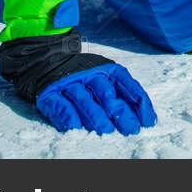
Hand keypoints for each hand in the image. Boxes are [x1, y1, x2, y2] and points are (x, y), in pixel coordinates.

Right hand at [0, 30, 156, 135]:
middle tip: (130, 128)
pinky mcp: (50, 94)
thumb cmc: (82, 76)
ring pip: (84, 100)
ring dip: (96, 116)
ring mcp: (69, 83)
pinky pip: (60, 105)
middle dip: (119, 112)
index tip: (147, 121)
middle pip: (106, 93)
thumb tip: (147, 117)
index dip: (138, 101)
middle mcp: (89, 74)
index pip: (126, 83)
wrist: (44, 61)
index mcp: (106, 69)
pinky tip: (76, 127)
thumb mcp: (103, 77)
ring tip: (106, 130)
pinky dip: (68, 116)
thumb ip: (122, 93)